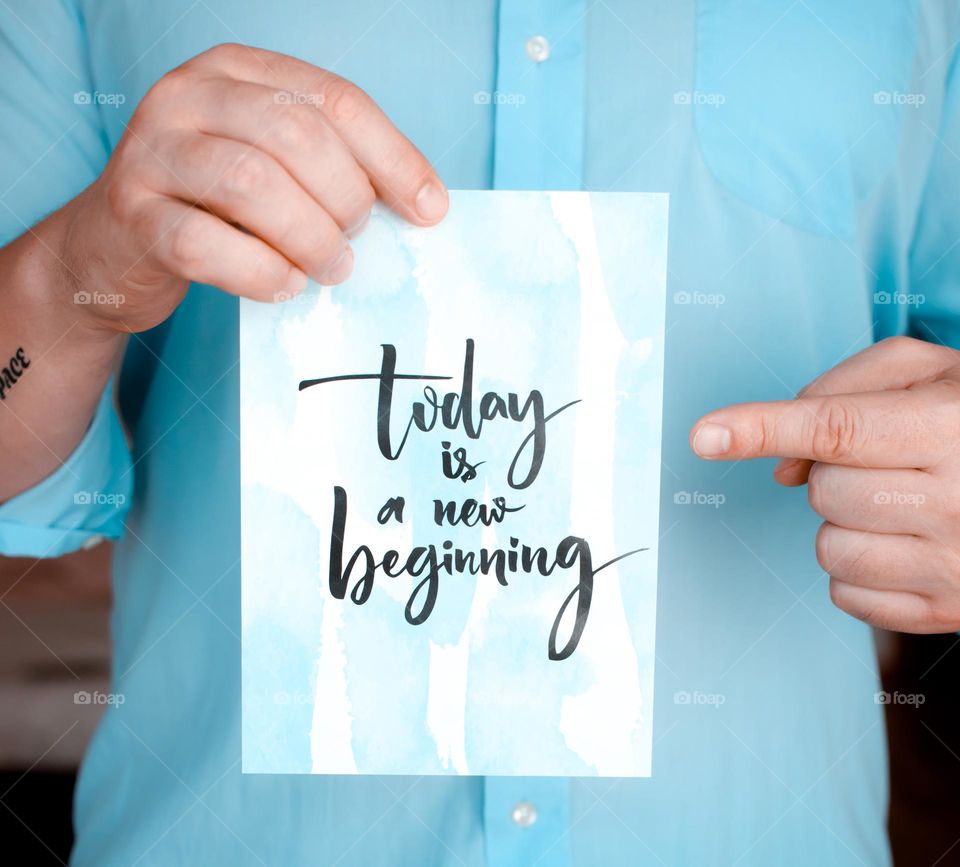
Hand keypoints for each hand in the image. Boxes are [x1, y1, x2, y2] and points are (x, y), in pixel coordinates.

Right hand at [53, 42, 447, 332]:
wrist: (111, 249)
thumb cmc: (211, 207)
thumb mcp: (271, 165)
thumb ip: (333, 166)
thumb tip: (424, 202)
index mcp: (237, 71)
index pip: (335, 100)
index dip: (393, 158)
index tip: (430, 210)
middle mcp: (188, 96)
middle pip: (297, 134)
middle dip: (345, 199)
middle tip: (352, 242)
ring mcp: (152, 151)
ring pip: (252, 183)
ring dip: (310, 239)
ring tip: (328, 268)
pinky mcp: (131, 215)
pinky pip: (207, 245)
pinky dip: (261, 273)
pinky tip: (285, 287)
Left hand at [689, 336, 959, 632]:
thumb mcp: (931, 372)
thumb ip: (844, 392)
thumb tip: (782, 462)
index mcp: (952, 428)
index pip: (837, 428)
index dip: (763, 428)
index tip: (706, 435)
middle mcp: (959, 500)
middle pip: (826, 490)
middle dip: (834, 472)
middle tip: (886, 462)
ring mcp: (954, 566)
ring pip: (828, 547)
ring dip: (842, 522)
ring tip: (896, 503)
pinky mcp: (946, 612)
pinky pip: (847, 594)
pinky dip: (855, 568)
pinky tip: (898, 542)